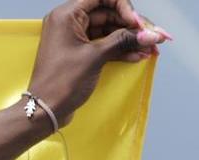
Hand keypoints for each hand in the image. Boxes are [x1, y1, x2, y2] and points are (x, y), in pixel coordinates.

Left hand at [27, 0, 170, 126]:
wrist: (45, 110)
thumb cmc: (61, 82)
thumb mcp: (96, 57)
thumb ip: (124, 41)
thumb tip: (151, 34)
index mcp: (66, 15)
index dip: (123, 6)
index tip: (136, 23)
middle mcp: (69, 22)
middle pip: (108, 13)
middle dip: (132, 25)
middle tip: (153, 36)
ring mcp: (74, 38)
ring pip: (109, 29)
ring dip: (130, 38)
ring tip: (151, 48)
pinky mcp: (79, 52)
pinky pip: (104, 43)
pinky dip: (121, 48)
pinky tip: (139, 55)